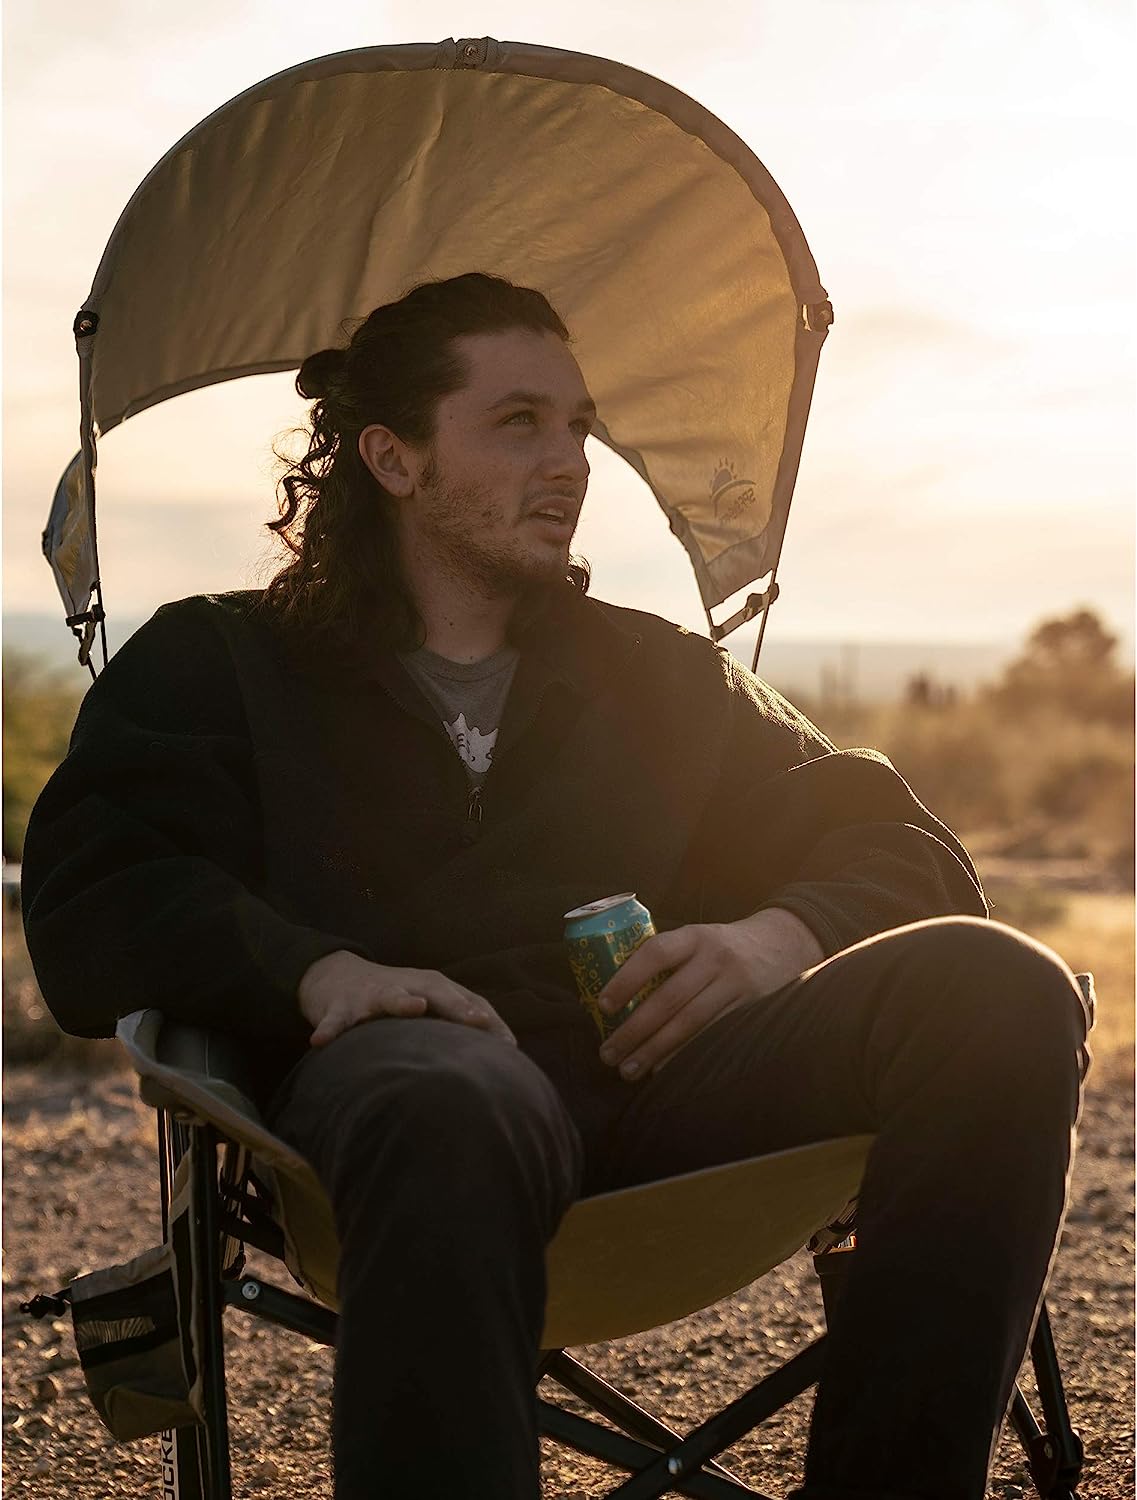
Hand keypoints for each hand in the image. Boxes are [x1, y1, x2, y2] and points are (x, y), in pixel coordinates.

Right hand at [297, 949, 517, 1049]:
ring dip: (402, 1001)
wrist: (335, 977)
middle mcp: (406, 986)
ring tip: (414, 1007)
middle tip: (477, 1020)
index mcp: (431, 987)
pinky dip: (330, 1029)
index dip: (488, 1021)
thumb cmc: (392, 998)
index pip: (466, 1001)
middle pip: (435, 991)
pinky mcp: (340, 1005)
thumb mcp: (426, 1005)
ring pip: (389, 996)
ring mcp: (372, 994)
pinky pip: (335, 1020)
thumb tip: (504, 1051)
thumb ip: (457, 1024)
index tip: (509, 1044)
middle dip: (457, 1004)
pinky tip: (321, 1043)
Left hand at [595, 908, 823, 1080]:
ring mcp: (733, 985)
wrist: (781, 944)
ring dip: (655, 1050)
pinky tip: (661, 1070)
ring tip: (627, 1070)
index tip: (602, 1005)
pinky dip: (682, 1055)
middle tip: (607, 1053)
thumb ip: (666, 959)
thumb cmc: (722, 945)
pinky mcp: (746, 1010)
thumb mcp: (697, 938)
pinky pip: (709, 1036)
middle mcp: (715, 959)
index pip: (656, 954)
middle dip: (635, 1029)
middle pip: (670, 998)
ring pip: (689, 1023)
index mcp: (695, 936)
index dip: (627, 979)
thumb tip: (615, 995)